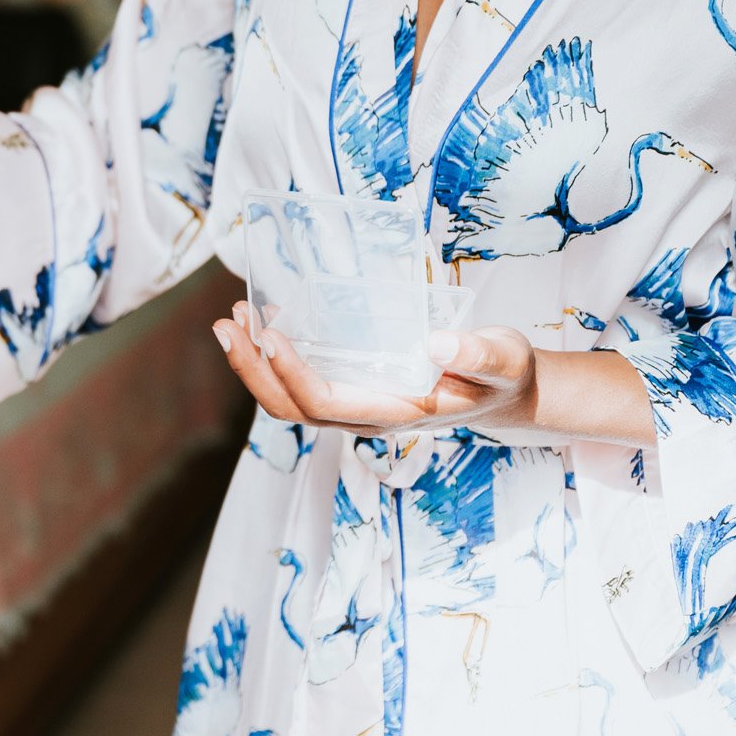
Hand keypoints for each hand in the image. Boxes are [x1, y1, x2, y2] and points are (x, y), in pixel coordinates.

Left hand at [213, 300, 537, 438]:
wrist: (507, 393)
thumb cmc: (504, 375)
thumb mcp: (504, 360)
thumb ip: (477, 356)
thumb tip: (436, 345)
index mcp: (395, 414)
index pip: (326, 403)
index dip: (291, 374)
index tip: (271, 333)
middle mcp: (365, 417)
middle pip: (291, 408)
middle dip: (253, 370)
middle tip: (228, 325)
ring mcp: (354, 407)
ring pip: (288, 398)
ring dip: (254, 363)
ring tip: (233, 318)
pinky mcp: (351, 389)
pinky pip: (300, 382)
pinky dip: (273, 356)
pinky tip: (262, 321)